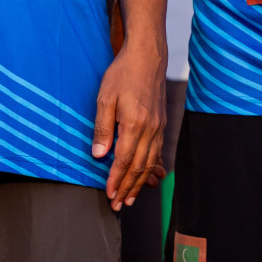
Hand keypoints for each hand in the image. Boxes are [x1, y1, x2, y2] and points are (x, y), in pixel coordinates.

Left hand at [91, 40, 165, 210]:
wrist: (147, 56)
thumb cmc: (123, 74)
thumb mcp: (105, 97)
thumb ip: (103, 128)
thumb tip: (99, 155)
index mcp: (134, 124)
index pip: (124, 160)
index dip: (116, 180)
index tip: (110, 194)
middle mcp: (150, 129)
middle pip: (139, 167)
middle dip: (128, 187)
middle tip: (119, 204)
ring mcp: (159, 126)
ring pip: (150, 162)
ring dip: (140, 182)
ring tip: (132, 197)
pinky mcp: (162, 123)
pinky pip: (157, 151)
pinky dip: (151, 167)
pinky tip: (146, 176)